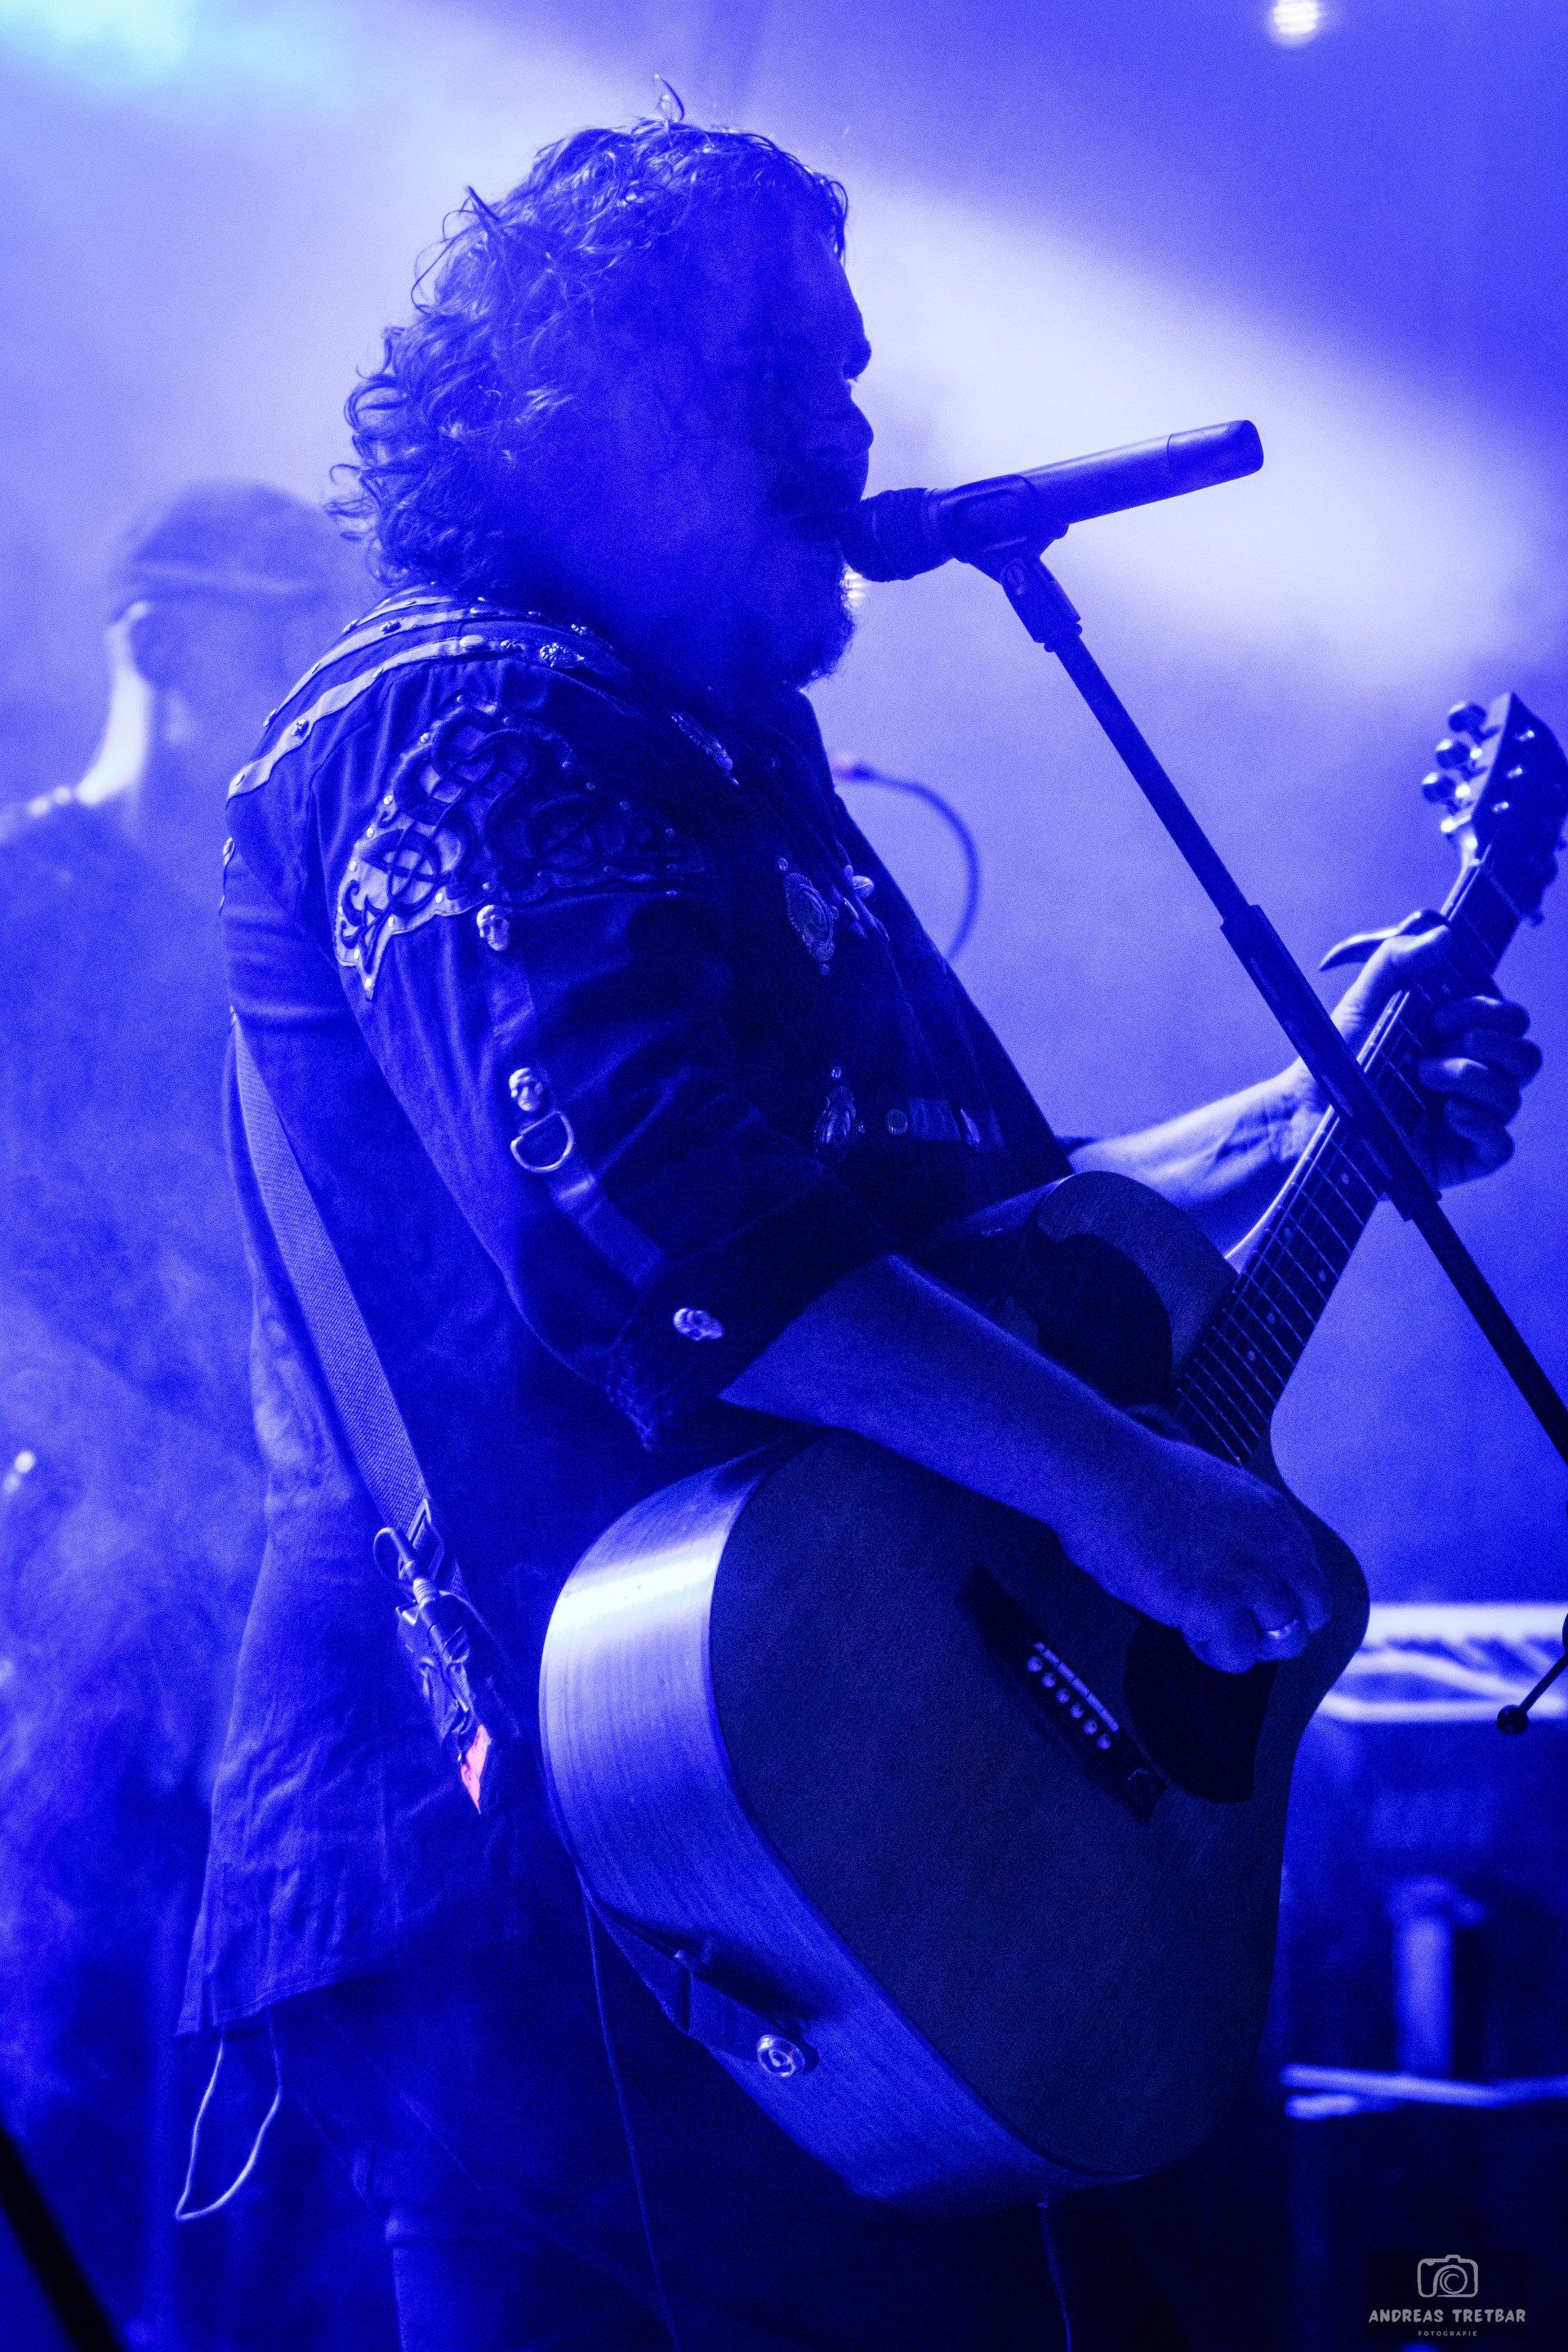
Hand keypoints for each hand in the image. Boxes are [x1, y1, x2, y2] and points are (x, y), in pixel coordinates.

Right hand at [1058, 1414, 1330, 1673]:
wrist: (1102, 1475)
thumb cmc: (1136, 1477)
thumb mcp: (1215, 1490)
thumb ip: (1240, 1527)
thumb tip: (1234, 1560)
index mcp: (1275, 1516)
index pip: (1312, 1579)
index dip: (1283, 1600)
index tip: (1253, 1604)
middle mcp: (1274, 1548)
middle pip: (1310, 1616)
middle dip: (1275, 1629)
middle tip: (1235, 1625)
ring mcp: (1248, 1578)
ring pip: (1281, 1642)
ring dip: (1242, 1641)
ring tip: (1202, 1624)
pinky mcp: (1214, 1605)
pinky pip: (1236, 1655)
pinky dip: (1211, 1649)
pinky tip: (1183, 1624)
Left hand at [1298, 912, 1541, 1185]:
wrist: (1305, 1111)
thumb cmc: (1336, 1056)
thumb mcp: (1364, 1001)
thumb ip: (1396, 960)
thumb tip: (1442, 934)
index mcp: (1461, 1039)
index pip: (1512, 1020)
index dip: (1487, 1012)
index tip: (1439, 1016)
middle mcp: (1473, 1077)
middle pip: (1526, 1057)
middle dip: (1486, 1043)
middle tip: (1431, 1050)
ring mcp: (1469, 1119)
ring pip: (1513, 1096)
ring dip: (1471, 1077)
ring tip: (1422, 1077)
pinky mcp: (1459, 1158)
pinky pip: (1502, 1146)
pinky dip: (1483, 1124)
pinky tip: (1448, 1113)